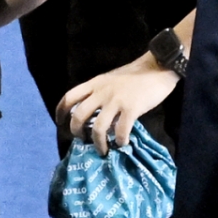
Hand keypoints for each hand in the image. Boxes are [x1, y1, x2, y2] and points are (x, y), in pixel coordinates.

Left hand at [57, 52, 178, 155]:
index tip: (60, 123)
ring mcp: (116, 101)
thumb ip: (99, 92)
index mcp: (94, 83)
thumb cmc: (134, 75)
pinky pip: (121, 130)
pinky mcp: (132, 108)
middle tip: (82, 141)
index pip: (69, 97)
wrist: (156, 67)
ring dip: (98, 143)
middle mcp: (101, 92)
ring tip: (102, 150)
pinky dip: (120, 140)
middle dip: (77, 131)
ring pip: (98, 127)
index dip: (61, 111)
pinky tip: (122, 144)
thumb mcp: (109, 79)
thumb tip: (93, 113)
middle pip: (79, 115)